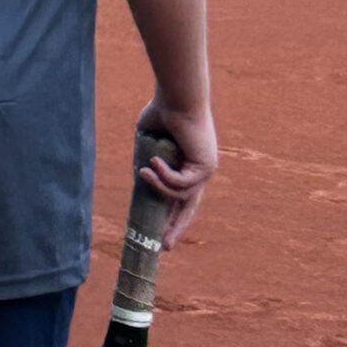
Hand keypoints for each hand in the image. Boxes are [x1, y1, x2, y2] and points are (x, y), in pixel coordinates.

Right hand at [136, 101, 216, 245]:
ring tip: (142, 172)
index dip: (171, 215)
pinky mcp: (205, 167)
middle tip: (165, 247)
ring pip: (180, 196)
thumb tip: (140, 179)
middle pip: (190, 208)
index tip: (160, 233)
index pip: (182, 197)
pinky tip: (153, 163)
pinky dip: (164, 176)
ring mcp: (205, 171)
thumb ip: (146, 161)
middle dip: (176, 228)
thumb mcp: (148, 143)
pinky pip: (180, 184)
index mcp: (188, 166)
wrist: (177, 98)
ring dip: (158, 187)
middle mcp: (201, 172)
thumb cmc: (161, 113)